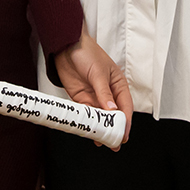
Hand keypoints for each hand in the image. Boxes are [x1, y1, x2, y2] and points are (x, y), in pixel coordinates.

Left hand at [53, 27, 133, 147]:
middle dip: (114, 129)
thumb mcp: (98, 73)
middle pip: (113, 115)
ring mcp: (94, 96)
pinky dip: (88, 123)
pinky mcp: (81, 98)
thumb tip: (111, 110)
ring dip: (100, 129)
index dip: (125, 121)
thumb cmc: (87, 52)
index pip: (125, 106)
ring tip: (101, 141)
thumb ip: (104, 93)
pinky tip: (89, 130)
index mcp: (118, 84)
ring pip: (100, 117)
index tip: (123, 133)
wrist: (65, 46)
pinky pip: (87, 114)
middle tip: (113, 144)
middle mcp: (108, 93)